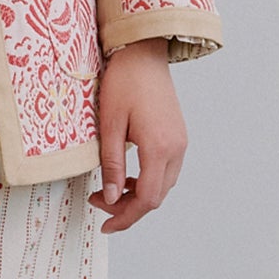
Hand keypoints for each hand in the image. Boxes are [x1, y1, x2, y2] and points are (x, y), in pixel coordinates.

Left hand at [89, 38, 186, 232]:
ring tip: (109, 191)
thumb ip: (112, 165)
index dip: (125, 217)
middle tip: (99, 204)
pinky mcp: (178, 137)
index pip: (146, 199)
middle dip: (128, 208)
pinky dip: (147, 181)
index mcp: (159, 148)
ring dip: (138, 195)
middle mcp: (176, 149)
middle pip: (156, 197)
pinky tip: (127, 176)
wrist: (143, 54)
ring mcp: (180, 143)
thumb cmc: (124, 82)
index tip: (105, 224)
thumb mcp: (109, 125)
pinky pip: (166, 171)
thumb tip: (111, 198)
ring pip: (163, 186)